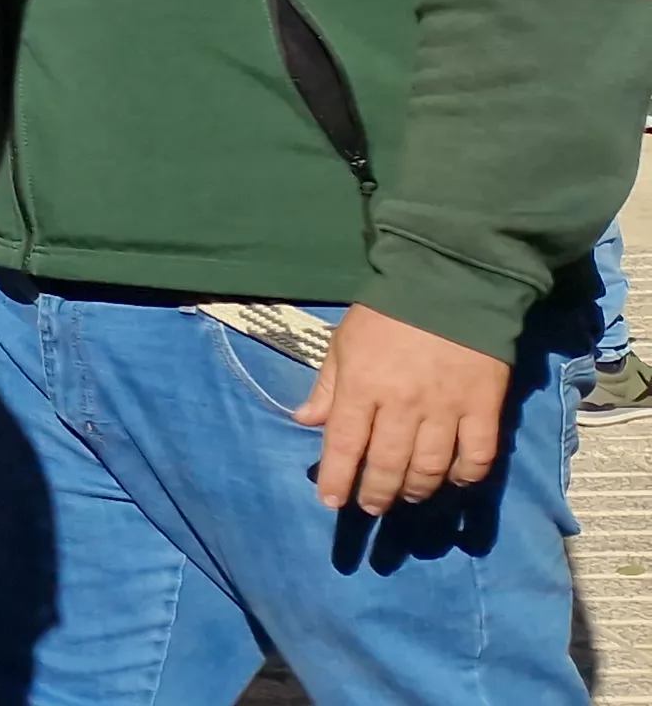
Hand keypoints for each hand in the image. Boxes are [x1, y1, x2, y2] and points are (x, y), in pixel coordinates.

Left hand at [296, 304, 512, 513]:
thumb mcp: (344, 342)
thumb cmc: (388, 313)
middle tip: (370, 506)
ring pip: (429, 468)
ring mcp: (446, 409)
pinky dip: (465, 476)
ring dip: (415, 490)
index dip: (335, 479)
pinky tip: (453, 481)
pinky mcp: (484, 408)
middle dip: (374, 494)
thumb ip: (327, 385)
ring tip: (406, 496)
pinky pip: (477, 456)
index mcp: (362, 386)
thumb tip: (306, 421)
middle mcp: (401, 404)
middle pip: (386, 464)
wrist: (451, 284)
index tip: (330, 501)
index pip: (343, 445)